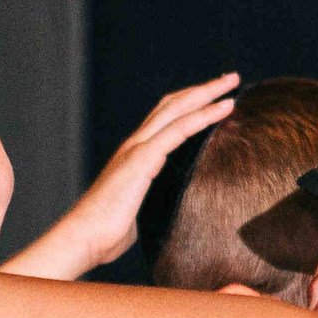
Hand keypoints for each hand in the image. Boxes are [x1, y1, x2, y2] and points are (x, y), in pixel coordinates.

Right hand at [23, 73, 239, 274]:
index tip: (215, 97)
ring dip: (207, 93)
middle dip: (203, 89)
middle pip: (173, 105)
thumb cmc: (107, 233)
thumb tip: (173, 210)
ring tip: (233, 82)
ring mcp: (137, 149)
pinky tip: (225, 108)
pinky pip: (179, 130)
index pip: (166, 119)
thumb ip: (155, 201)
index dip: (190, 104)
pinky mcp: (141, 160)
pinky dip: (204, 116)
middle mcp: (135, 145)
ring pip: (177, 109)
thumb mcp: (140, 212)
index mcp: (135, 155)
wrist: (84, 239)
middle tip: (231, 78)